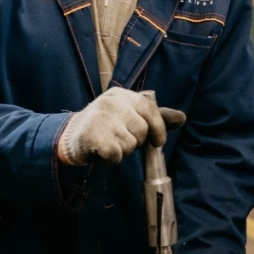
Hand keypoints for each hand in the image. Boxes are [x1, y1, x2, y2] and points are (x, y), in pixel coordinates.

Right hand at [58, 88, 186, 165]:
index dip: (159, 128)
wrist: (72, 138)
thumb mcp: (131, 116)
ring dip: (123, 150)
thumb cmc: (107, 126)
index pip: (150, 109)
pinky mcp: (93, 135)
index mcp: (123, 95)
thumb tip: (182, 118)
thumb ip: (156, 117)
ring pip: (130, 144)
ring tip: (110, 143)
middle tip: (121, 139)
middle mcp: (112, 102)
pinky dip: (113, 158)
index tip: (158, 141)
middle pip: (142, 130)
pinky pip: (117, 154)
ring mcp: (101, 118)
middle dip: (136, 141)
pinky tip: (104, 152)